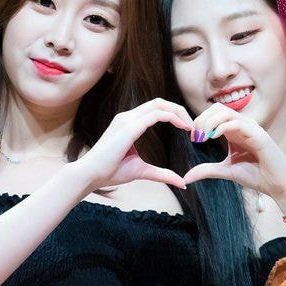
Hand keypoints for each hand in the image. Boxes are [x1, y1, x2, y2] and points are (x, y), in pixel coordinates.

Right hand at [72, 99, 193, 191]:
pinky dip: (173, 118)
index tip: (188, 129)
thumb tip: (182, 183)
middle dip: (180, 111)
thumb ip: (162, 174)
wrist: (90, 175)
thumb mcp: (142, 171)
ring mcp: (127, 119)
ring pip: (160, 105)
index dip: (175, 115)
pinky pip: (156, 115)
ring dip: (179, 113)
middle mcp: (127, 117)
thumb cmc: (110, 172)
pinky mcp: (129, 126)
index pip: (156, 109)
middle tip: (195, 126)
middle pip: (160, 103)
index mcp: (129, 123)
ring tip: (191, 127)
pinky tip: (184, 127)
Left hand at [183, 106, 285, 197]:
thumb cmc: (257, 176)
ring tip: (202, 137)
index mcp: (235, 130)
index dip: (200, 122)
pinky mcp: (258, 135)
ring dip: (209, 122)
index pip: (214, 114)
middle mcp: (243, 125)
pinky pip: (237, 123)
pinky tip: (213, 137)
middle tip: (196, 136)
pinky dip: (222, 127)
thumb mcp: (226, 171)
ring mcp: (251, 128)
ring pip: (225, 112)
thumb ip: (207, 170)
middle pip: (217, 109)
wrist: (278, 185)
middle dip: (202, 119)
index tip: (194, 139)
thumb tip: (186, 177)